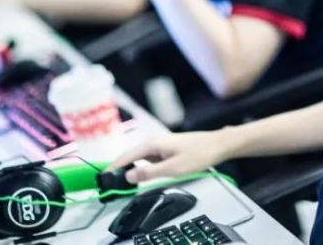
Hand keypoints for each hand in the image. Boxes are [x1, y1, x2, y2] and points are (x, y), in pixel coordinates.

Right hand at [108, 131, 227, 183]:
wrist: (218, 145)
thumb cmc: (199, 154)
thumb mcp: (173, 168)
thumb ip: (149, 173)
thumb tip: (129, 176)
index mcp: (153, 144)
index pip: (127, 156)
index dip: (114, 167)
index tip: (103, 177)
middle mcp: (155, 142)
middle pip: (131, 155)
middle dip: (119, 167)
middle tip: (109, 181)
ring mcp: (162, 145)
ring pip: (140, 157)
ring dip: (130, 167)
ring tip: (121, 180)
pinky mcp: (168, 149)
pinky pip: (149, 158)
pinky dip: (142, 166)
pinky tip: (141, 174)